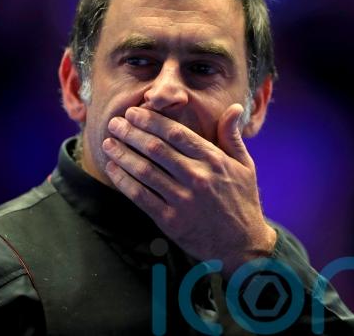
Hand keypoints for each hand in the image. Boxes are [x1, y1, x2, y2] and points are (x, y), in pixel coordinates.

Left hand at [102, 104, 276, 277]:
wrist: (243, 246)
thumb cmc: (242, 201)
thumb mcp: (245, 166)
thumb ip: (232, 136)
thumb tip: (233, 107)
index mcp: (214, 160)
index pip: (175, 133)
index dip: (150, 120)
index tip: (133, 112)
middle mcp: (197, 177)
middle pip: (156, 148)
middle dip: (131, 132)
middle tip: (115, 123)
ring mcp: (183, 200)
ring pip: (145, 171)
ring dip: (123, 154)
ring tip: (108, 143)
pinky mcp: (171, 221)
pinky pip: (141, 196)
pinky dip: (124, 181)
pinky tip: (113, 169)